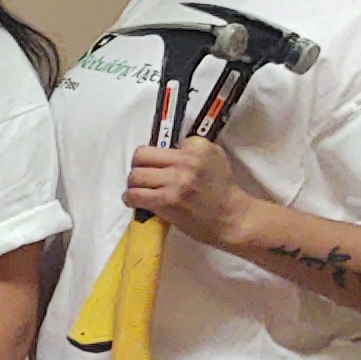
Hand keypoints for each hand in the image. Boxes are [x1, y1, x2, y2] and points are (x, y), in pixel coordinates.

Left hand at [124, 136, 255, 249]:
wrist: (230, 217)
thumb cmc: (221, 190)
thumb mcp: (214, 158)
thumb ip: (191, 149)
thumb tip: (165, 149)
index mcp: (199, 148)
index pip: (163, 142)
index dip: (159, 155)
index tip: (163, 165)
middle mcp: (187, 162)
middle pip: (141, 156)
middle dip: (139, 166)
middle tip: (143, 175)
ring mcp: (176, 181)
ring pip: (135, 175)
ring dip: (134, 184)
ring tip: (140, 189)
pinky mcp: (167, 200)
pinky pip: (134, 195)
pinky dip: (130, 198)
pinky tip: (134, 200)